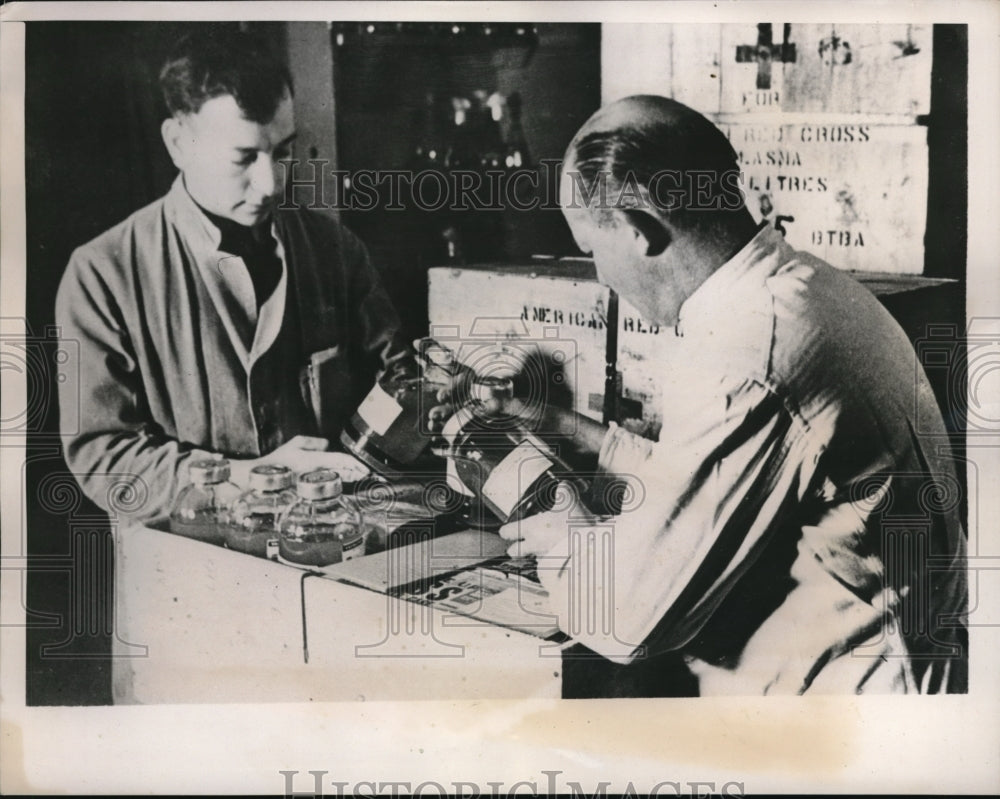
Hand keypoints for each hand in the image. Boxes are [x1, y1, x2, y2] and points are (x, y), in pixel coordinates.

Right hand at [230, 435, 353, 487]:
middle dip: (355, 473)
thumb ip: (314, 442)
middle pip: (341, 473)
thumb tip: (328, 445)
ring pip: (336, 480)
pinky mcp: (311, 489)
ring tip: (360, 476)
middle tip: (367, 473)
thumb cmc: (278, 461)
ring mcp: (314, 483)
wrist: (262, 479)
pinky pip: (328, 485)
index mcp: (313, 460)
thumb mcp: (296, 444)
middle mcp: (316, 473)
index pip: (339, 461)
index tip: (364, 467)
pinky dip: (338, 482)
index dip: (354, 464)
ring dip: (349, 478)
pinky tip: (345, 481)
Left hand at [498, 481, 595, 557]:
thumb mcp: (570, 502)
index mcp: (531, 528)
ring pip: (532, 557)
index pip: (507, 532)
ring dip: (536, 552)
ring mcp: (544, 558)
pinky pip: (548, 564)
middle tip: (520, 543)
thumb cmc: (574, 526)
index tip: (507, 530)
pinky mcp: (556, 568)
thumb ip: (564, 493)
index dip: (506, 530)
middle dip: (515, 548)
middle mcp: (533, 545)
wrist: (589, 549)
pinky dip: (552, 559)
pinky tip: (560, 552)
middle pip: (514, 551)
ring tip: (546, 545)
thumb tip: (564, 486)